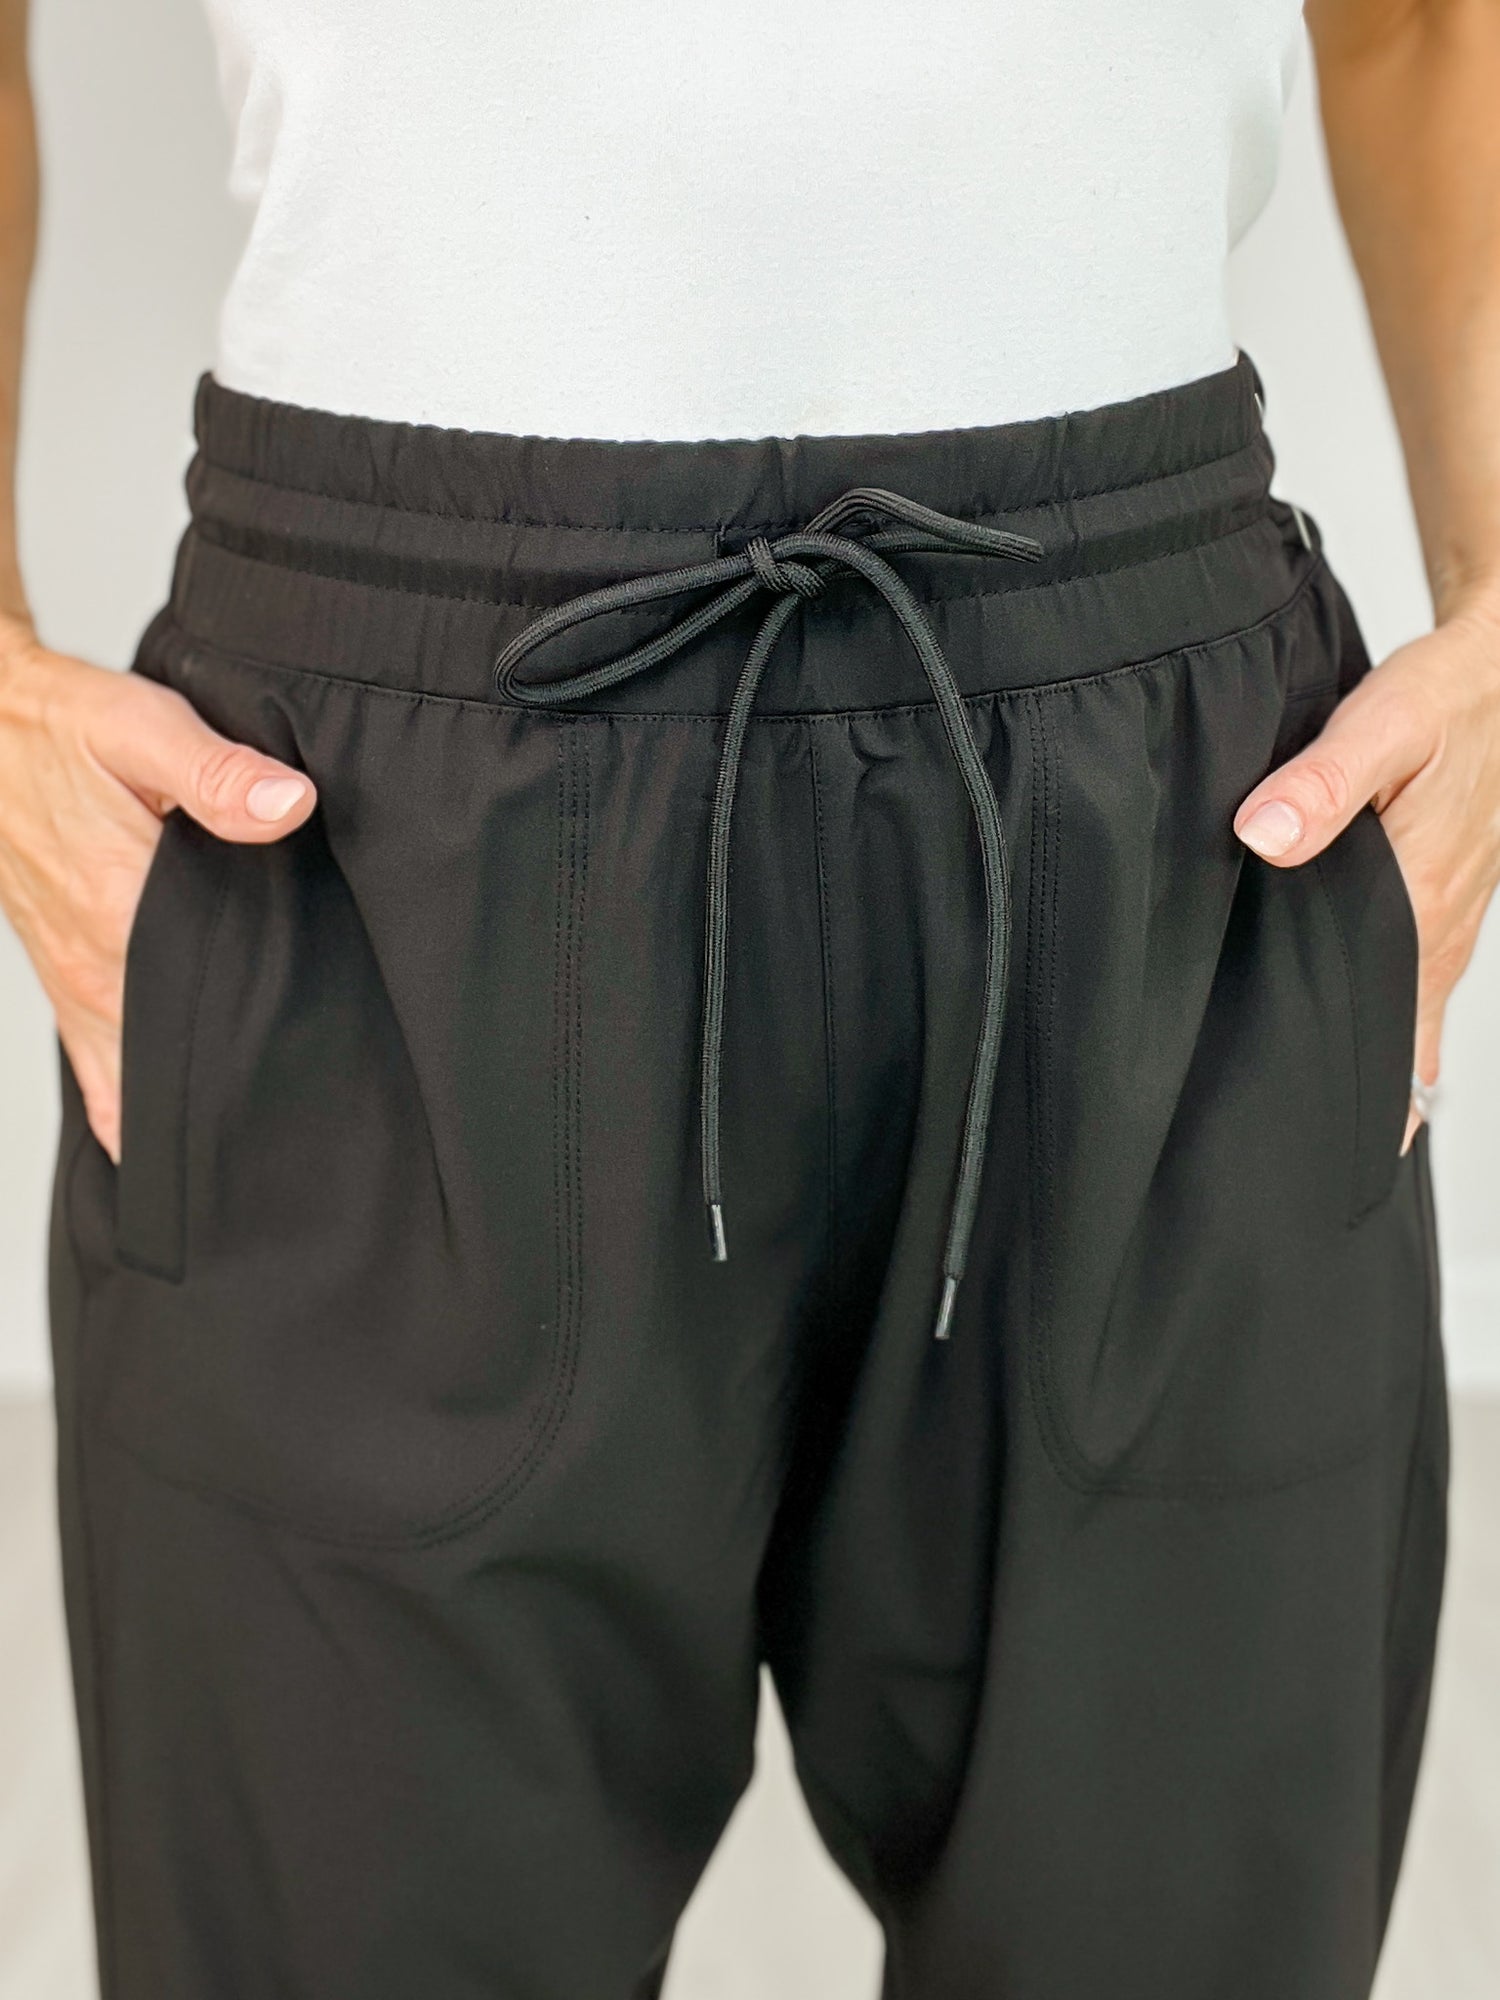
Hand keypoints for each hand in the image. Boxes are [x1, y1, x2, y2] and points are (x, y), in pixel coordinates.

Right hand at [0, 618, 315, 1160]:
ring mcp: (76, 981)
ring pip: (133, 1075)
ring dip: (182, 1103)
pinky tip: (160, 1136)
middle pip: (178, 1053)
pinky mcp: (66, 982)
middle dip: (236, 1084)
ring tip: (249, 1136)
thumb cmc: (59, 728)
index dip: (268, 1029)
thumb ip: (216, 772)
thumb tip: (290, 805)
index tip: (320, 1060)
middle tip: (300, 1111)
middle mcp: (95, 963)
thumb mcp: (139, 728)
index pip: (211, 997)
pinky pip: (96, 1069)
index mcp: (120, 908)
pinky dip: (127, 1108)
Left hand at [1234, 590, 1499, 1153]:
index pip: (1384, 1024)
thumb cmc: (1445, 698)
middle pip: (1392, 1041)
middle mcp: (1439, 933)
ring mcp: (1444, 928)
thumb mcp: (1383, 724)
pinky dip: (1388, 1031)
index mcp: (1423, 904)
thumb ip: (1320, 780)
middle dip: (1349, 1098)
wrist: (1496, 675)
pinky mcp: (1437, 911)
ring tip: (1310, 1131)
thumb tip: (1262, 836)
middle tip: (1286, 1157)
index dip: (1349, 1085)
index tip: (1304, 1141)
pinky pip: (1413, 992)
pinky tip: (1356, 1059)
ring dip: (1369, 1069)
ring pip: (1405, 1023)